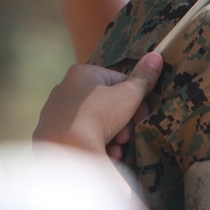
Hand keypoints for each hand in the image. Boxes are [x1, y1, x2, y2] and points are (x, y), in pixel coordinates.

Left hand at [33, 52, 162, 156]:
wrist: (66, 149)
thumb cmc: (98, 116)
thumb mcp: (128, 95)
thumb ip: (143, 79)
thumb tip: (156, 56)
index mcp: (81, 73)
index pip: (119, 80)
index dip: (136, 99)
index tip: (142, 116)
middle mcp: (65, 89)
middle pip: (108, 104)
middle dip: (124, 122)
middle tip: (126, 134)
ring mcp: (57, 112)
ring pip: (96, 122)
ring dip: (113, 136)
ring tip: (116, 146)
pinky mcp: (54, 133)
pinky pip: (82, 136)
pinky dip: (96, 144)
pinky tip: (105, 153)